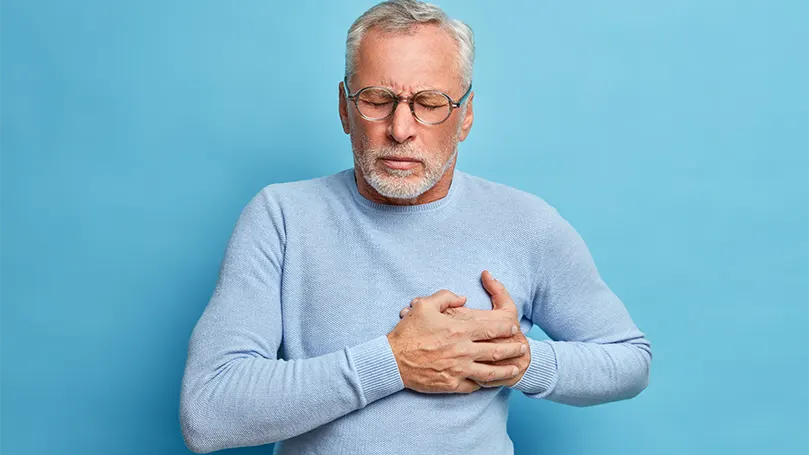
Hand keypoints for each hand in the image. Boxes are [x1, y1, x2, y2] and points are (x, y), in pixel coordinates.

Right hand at [387, 289, 526, 393]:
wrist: (392, 361)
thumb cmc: (408, 332)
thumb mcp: (424, 305)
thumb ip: (446, 296)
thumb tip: (463, 298)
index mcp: (459, 330)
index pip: (492, 328)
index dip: (506, 327)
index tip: (514, 327)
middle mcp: (463, 351)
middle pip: (496, 350)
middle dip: (513, 349)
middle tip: (523, 348)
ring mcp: (458, 369)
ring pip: (490, 371)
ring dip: (506, 370)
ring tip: (516, 368)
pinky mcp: (451, 384)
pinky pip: (473, 385)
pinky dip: (484, 384)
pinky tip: (490, 382)